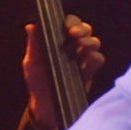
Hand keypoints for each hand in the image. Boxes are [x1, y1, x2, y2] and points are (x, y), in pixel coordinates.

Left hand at [23, 14, 104, 129]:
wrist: (48, 108)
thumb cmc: (38, 84)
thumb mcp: (32, 63)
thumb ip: (34, 45)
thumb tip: (32, 26)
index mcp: (58, 41)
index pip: (68, 24)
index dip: (71, 22)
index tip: (67, 28)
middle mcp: (72, 47)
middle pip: (85, 29)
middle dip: (83, 29)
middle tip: (74, 35)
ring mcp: (83, 58)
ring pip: (95, 42)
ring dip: (90, 42)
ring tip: (81, 48)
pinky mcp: (91, 71)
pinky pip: (99, 59)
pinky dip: (94, 58)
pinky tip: (86, 62)